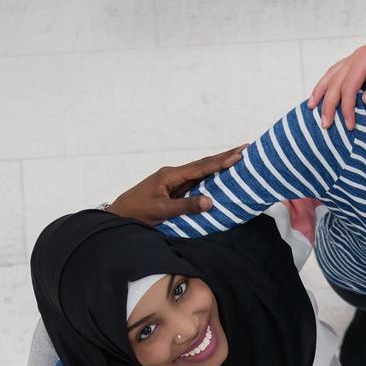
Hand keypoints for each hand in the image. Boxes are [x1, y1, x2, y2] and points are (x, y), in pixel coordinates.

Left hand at [107, 146, 246, 224]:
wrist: (120, 216)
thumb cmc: (137, 212)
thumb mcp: (162, 210)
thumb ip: (185, 206)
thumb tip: (210, 202)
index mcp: (170, 175)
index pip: (200, 167)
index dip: (220, 162)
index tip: (238, 155)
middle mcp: (174, 175)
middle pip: (203, 164)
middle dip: (224, 157)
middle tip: (245, 148)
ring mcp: (174, 182)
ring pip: (201, 172)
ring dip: (219, 165)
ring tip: (237, 158)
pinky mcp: (175, 191)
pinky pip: (196, 182)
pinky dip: (210, 177)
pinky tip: (220, 176)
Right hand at [308, 22, 365, 130]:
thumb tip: (364, 100)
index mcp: (363, 61)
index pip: (348, 88)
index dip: (346, 108)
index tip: (349, 124)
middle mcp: (355, 58)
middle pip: (335, 83)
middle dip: (328, 105)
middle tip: (325, 124)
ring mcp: (354, 57)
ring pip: (331, 75)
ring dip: (320, 91)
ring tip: (311, 106)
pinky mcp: (357, 59)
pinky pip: (336, 71)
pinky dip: (327, 81)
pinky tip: (323, 89)